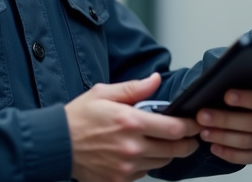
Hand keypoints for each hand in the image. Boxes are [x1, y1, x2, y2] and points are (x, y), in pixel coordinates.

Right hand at [65, 73, 200, 181]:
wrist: (56, 144)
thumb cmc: (79, 117)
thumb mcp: (104, 93)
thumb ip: (134, 88)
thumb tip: (156, 79)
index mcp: (131, 122)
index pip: (174, 128)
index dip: (190, 127)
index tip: (195, 124)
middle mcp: (132, 147)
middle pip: (174, 150)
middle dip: (186, 143)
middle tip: (188, 137)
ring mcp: (126, 167)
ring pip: (161, 163)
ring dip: (166, 153)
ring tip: (160, 142)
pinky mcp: (119, 180)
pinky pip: (144, 174)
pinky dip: (146, 164)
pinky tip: (139, 154)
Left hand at [195, 89, 251, 163]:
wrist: (246, 114)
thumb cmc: (242, 101)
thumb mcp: (243, 89)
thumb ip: (235, 87)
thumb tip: (216, 86)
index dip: (246, 99)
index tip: (227, 96)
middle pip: (251, 123)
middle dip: (224, 119)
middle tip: (203, 115)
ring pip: (245, 141)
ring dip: (222, 137)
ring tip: (204, 131)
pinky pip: (244, 158)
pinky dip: (227, 153)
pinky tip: (214, 146)